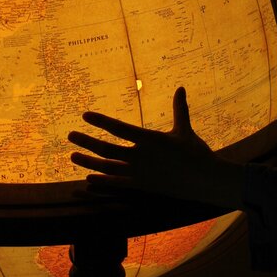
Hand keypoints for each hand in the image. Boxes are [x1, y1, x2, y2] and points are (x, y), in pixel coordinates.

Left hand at [69, 87, 243, 207]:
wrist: (206, 181)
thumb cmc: (196, 152)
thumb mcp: (185, 129)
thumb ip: (179, 109)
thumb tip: (181, 87)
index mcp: (150, 139)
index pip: (119, 128)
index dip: (101, 121)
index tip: (85, 115)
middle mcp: (141, 157)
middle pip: (107, 149)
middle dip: (87, 141)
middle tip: (70, 135)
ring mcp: (140, 174)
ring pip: (108, 168)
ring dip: (88, 162)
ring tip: (72, 156)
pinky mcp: (142, 188)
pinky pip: (117, 185)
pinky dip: (102, 181)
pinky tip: (89, 178)